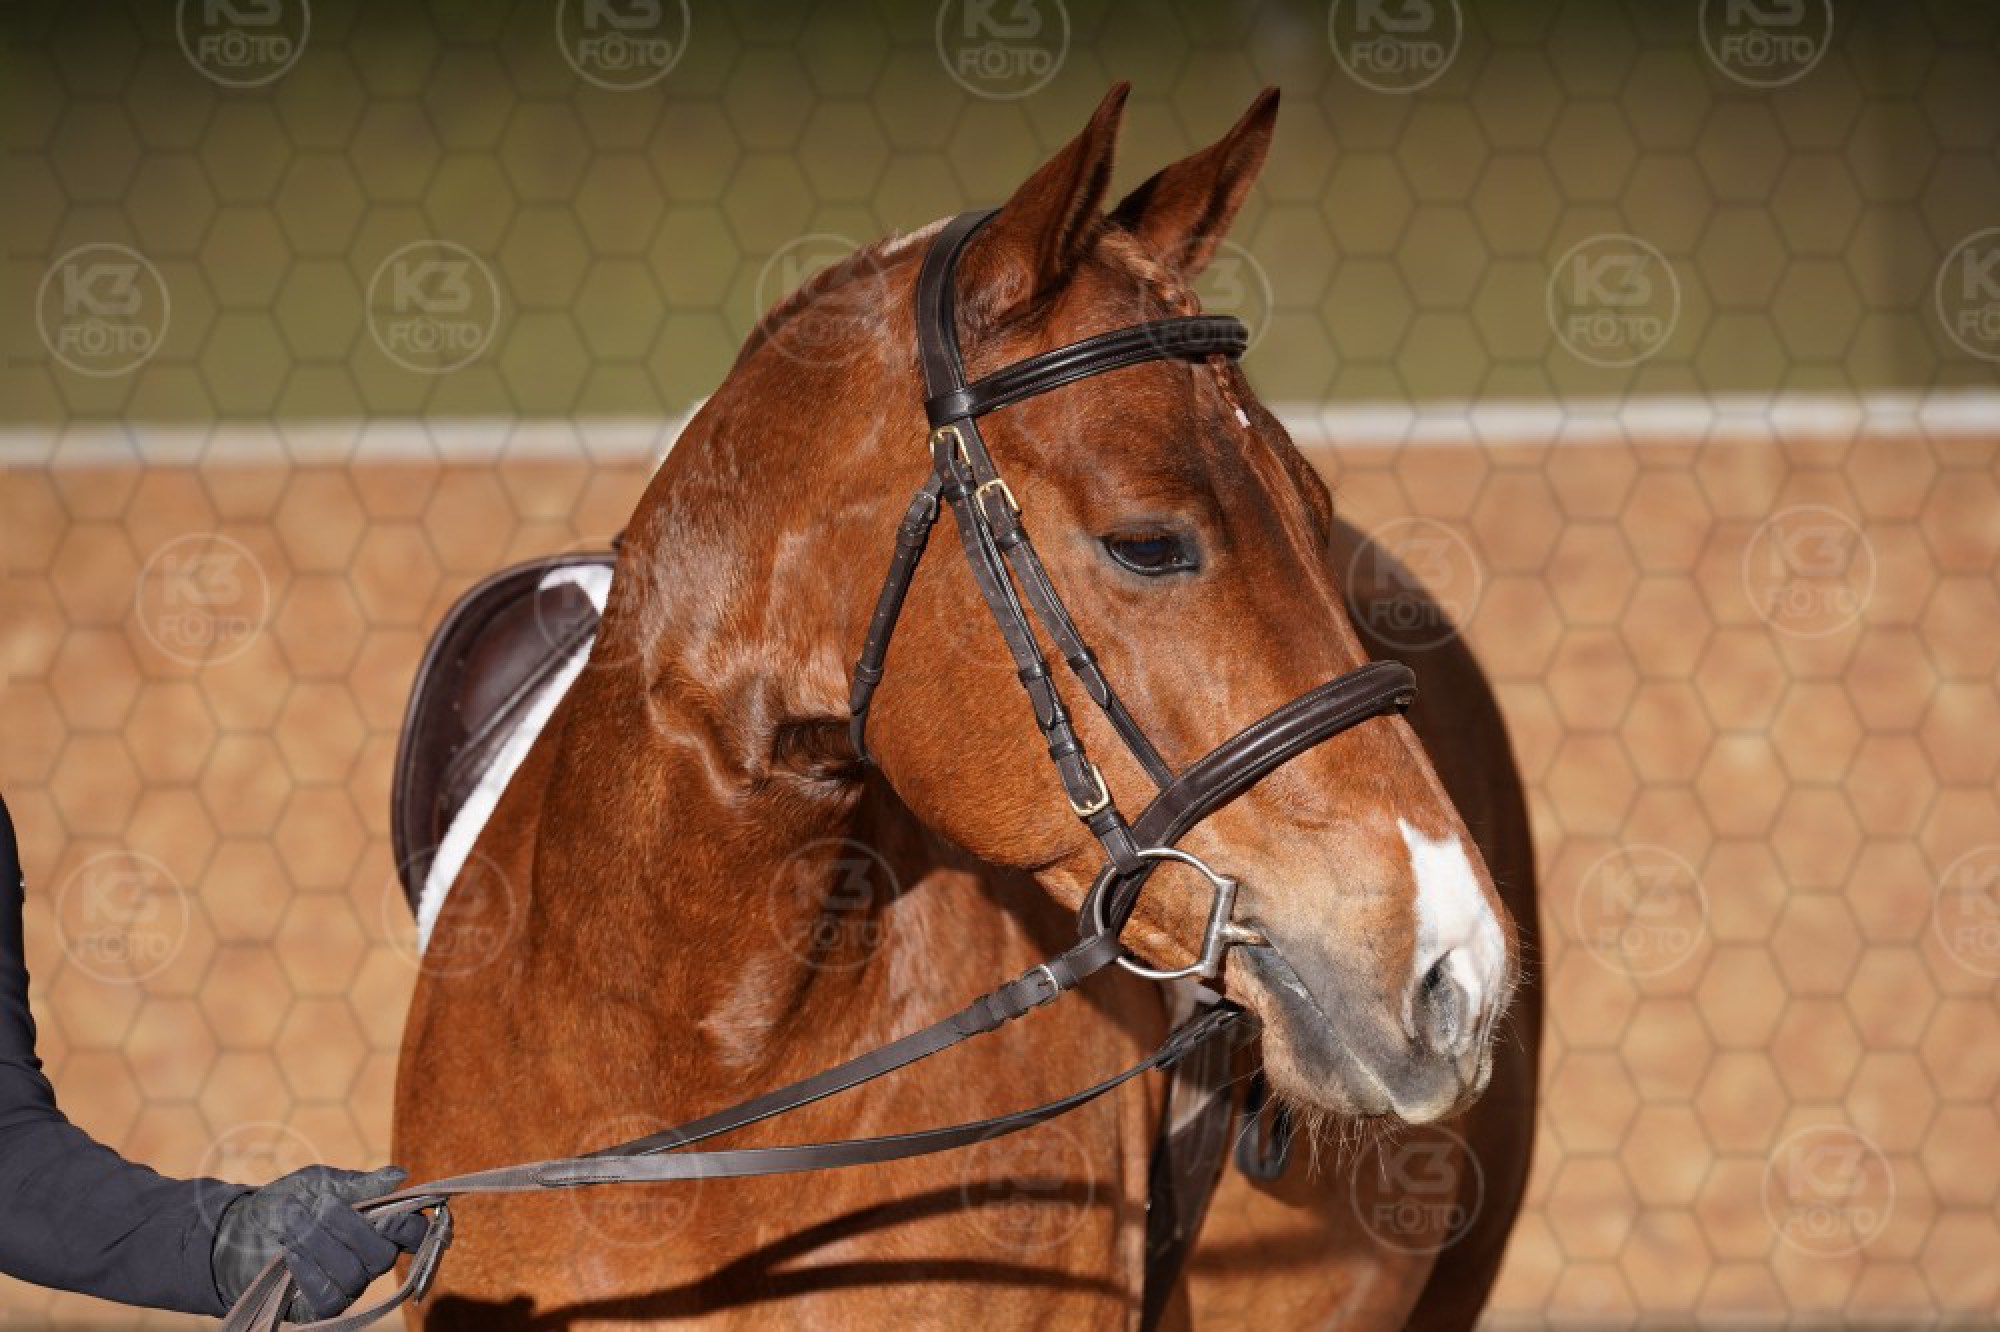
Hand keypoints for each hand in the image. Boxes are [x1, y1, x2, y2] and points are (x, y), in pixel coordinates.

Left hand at [211, 1164, 427, 1321]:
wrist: (237, 1230)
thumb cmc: (288, 1201)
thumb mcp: (322, 1184)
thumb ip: (361, 1185)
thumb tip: (401, 1176)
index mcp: (378, 1228)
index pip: (414, 1234)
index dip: (410, 1227)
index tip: (389, 1216)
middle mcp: (369, 1262)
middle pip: (384, 1256)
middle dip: (350, 1228)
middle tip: (320, 1205)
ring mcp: (346, 1287)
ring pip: (353, 1274)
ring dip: (320, 1243)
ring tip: (292, 1222)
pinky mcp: (319, 1308)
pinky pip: (328, 1296)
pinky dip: (308, 1270)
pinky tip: (289, 1253)